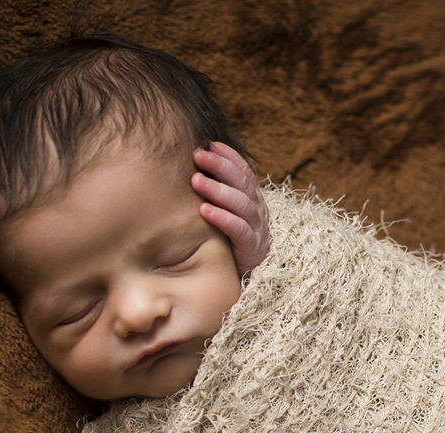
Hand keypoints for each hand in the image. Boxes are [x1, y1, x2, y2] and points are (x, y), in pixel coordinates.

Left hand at [192, 142, 270, 276]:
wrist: (241, 277)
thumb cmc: (225, 240)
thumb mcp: (223, 213)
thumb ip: (214, 193)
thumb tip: (187, 167)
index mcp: (252, 198)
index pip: (244, 171)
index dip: (229, 157)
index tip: (210, 144)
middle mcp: (257, 210)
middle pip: (242, 182)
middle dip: (220, 166)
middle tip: (198, 155)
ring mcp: (257, 229)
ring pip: (241, 203)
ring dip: (217, 190)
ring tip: (196, 180)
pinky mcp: (252, 248)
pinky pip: (239, 229)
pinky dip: (223, 218)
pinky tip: (205, 210)